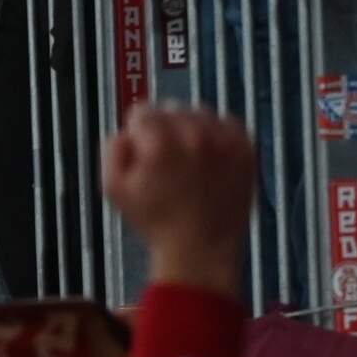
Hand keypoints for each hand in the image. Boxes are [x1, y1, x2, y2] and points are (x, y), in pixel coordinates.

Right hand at [101, 105, 253, 294]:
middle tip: (168, 163)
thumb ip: (112, 145)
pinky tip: (210, 159)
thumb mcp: (113, 186)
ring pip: (199, 113)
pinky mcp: (245, 150)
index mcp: (160, 142)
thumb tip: (129, 128)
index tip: (146, 157)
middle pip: (171, 108)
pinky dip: (218, 136)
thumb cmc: (156, 221)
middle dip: (165, 130)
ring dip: (191, 130)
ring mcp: (223, 142)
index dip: (138, 136)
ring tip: (190, 163)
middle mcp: (194, 135)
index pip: (142, 111)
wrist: (201, 248)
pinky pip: (227, 123)